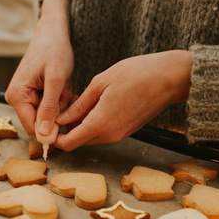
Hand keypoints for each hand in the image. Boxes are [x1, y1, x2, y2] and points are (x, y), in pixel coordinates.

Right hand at [5, 0, 73, 142]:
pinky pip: (47, 107)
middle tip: (67, 94)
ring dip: (59, 106)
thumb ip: (49, 109)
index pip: (32, 129)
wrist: (52, 32)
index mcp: (17, 96)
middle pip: (39, 123)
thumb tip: (44, 136)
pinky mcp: (30, 94)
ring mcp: (22, 96)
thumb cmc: (54, 50)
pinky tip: (63, 88)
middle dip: (57, 113)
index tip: (70, 121)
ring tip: (65, 87)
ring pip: (45, 115)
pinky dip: (58, 100)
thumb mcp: (56, 80)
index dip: (52, 131)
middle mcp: (15, 98)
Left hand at [54, 50, 192, 150]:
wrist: (170, 78)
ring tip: (80, 99)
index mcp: (100, 124)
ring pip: (91, 136)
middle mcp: (110, 135)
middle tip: (64, 104)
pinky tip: (95, 103)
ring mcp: (120, 134)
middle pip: (78, 141)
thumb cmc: (136, 75)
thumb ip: (79, 105)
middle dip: (67, 128)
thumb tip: (61, 119)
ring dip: (81, 124)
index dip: (55, 137)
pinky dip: (94, 122)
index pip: (69, 143)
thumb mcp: (100, 83)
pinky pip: (103, 131)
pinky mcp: (127, 130)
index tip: (48, 123)